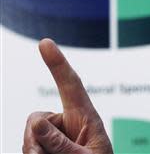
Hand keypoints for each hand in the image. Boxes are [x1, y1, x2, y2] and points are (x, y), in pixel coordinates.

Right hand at [23, 38, 112, 153]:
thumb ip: (62, 144)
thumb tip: (36, 121)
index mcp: (86, 117)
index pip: (71, 84)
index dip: (57, 63)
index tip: (45, 42)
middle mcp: (68, 122)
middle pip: (36, 117)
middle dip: (34, 139)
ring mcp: (55, 135)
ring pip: (29, 135)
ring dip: (34, 152)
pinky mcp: (45, 146)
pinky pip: (28, 146)